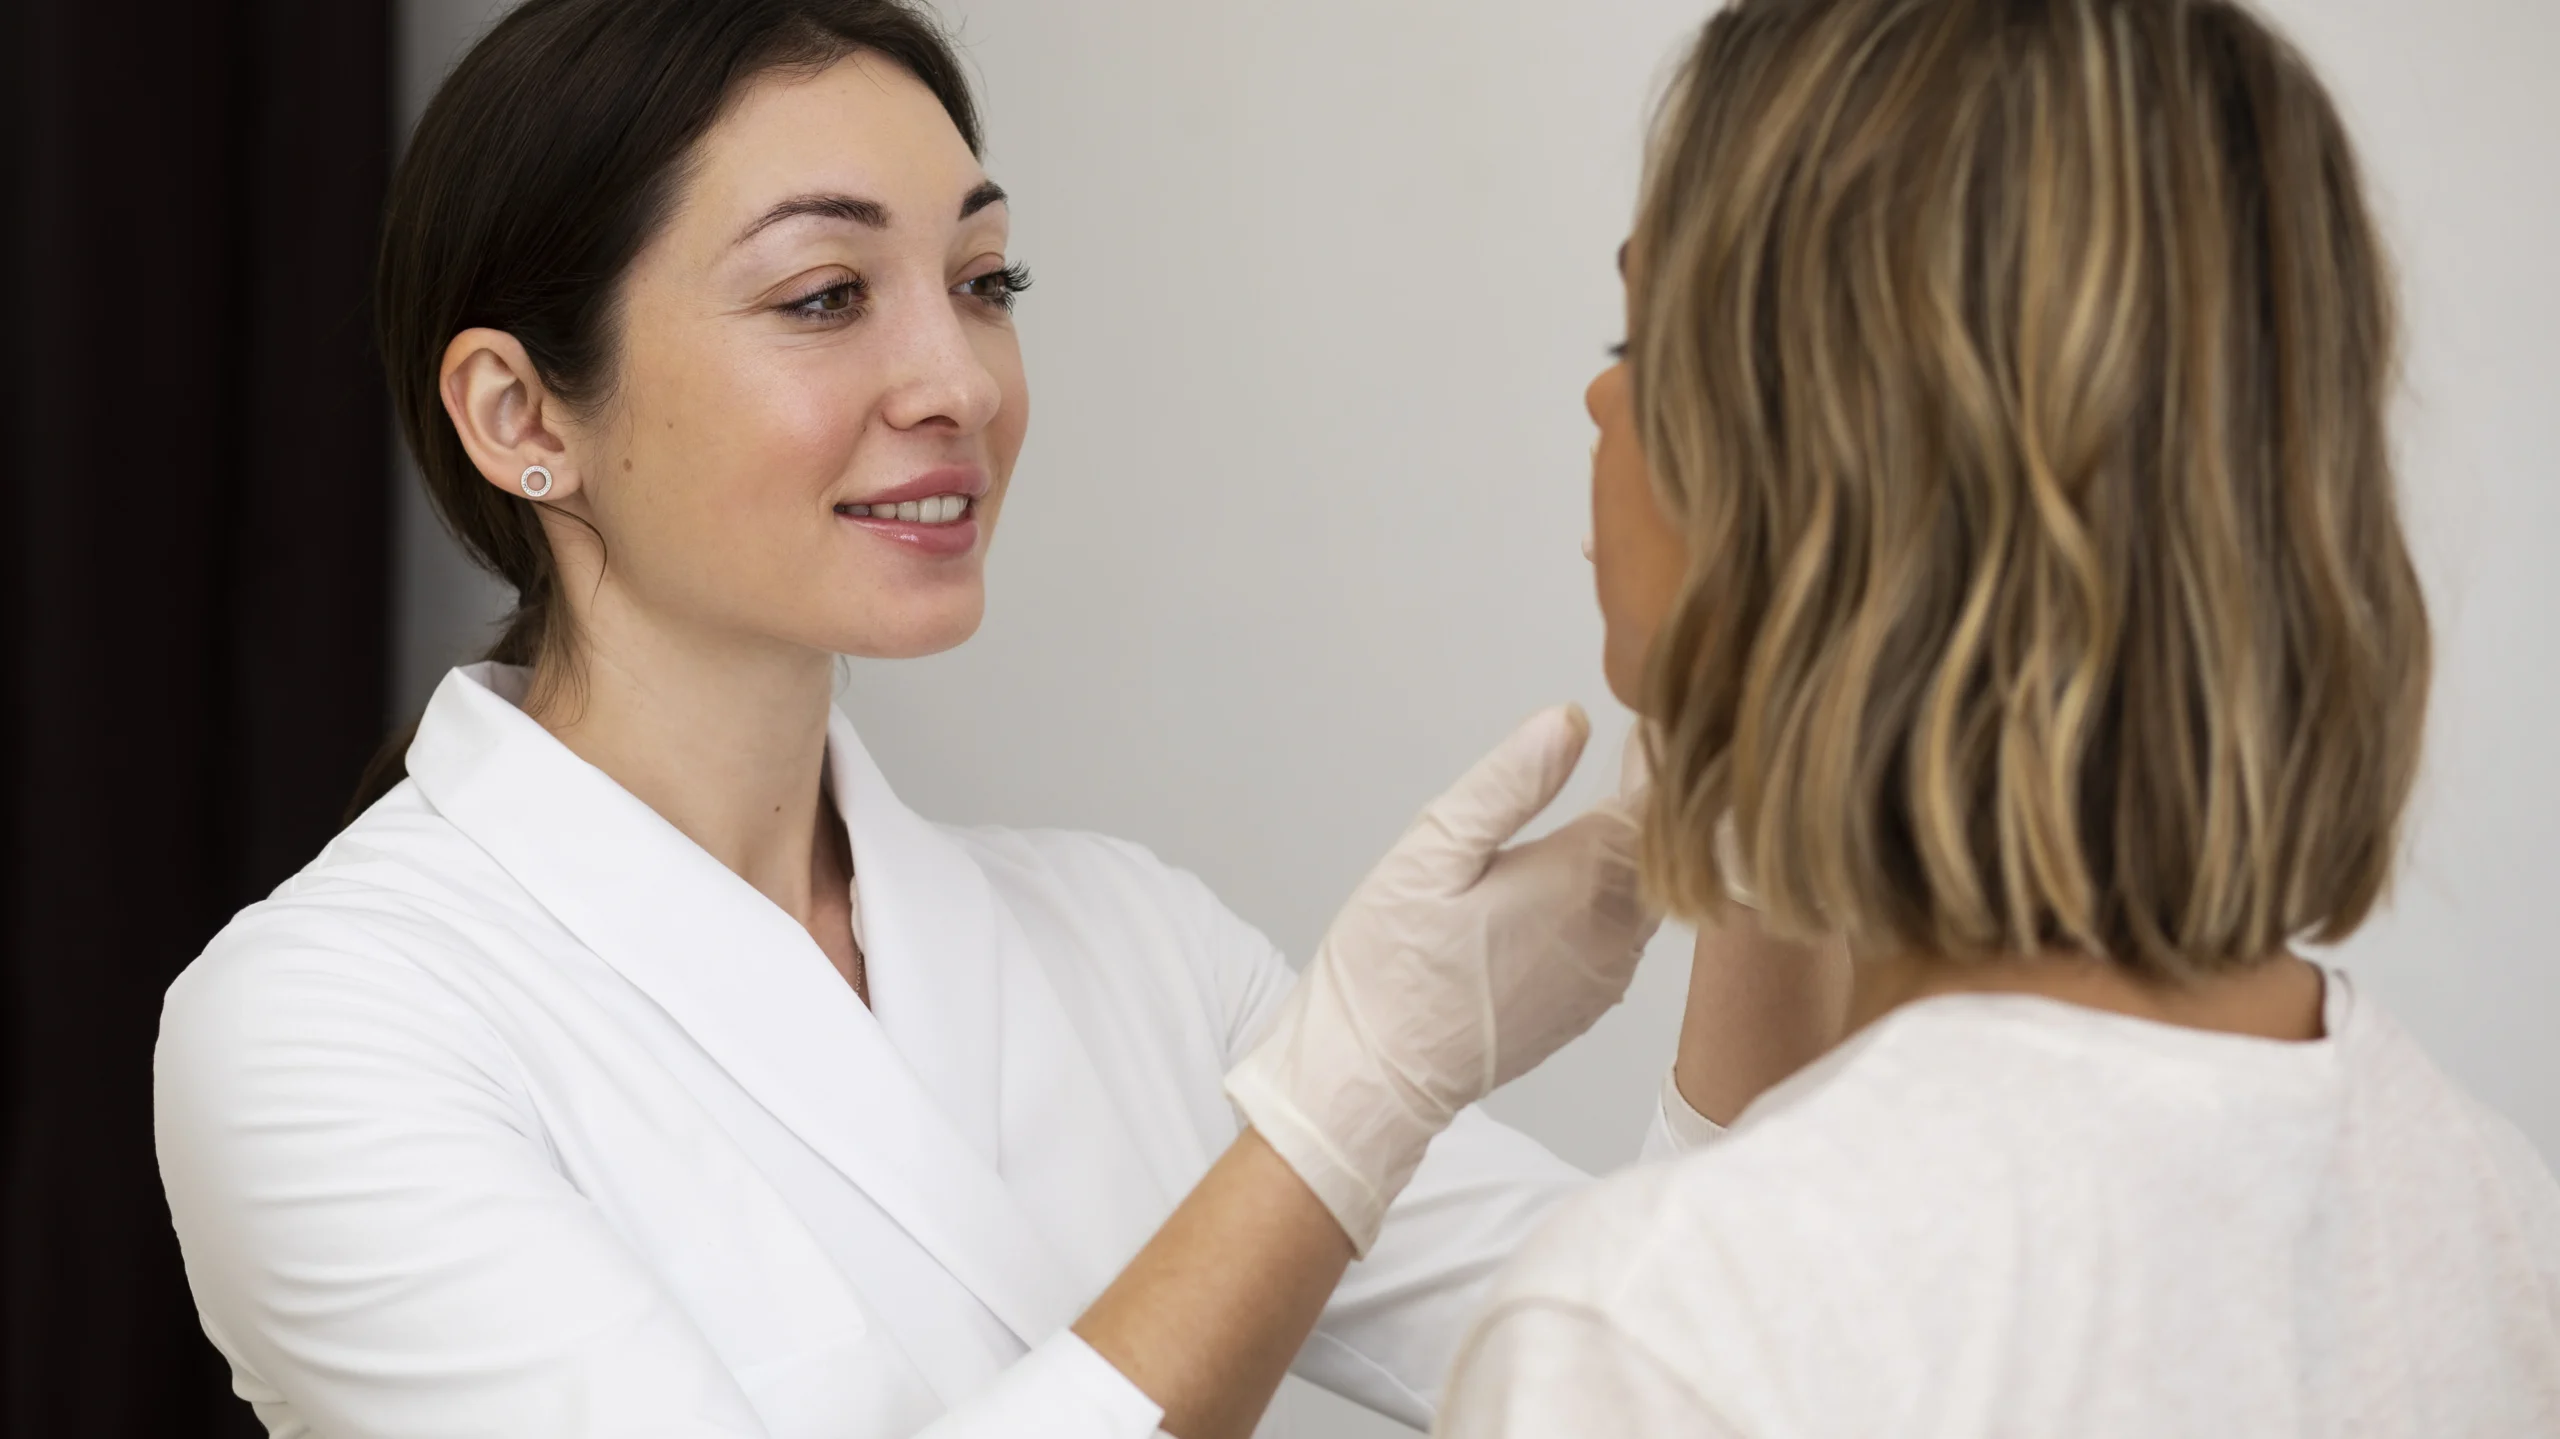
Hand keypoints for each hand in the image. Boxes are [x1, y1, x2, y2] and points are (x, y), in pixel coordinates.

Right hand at [1224, 706, 1659, 1252]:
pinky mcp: (1586, 1006)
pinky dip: (1614, 899)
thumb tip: (1570, 720)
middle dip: (1653, 802)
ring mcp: (1605, 976)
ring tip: (1613, 805)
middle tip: (1639, 750)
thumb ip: (1509, 783)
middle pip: (1661, 850)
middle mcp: (1612, 931)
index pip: (1655, 801)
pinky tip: (1576, 883)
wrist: (1375, 1079)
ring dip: (1635, 853)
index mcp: (1581, 880)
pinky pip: (1623, 936)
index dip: (1657, 758)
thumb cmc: (1390, 966)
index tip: (1650, 721)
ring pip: (1646, 895)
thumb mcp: (1432, 852)